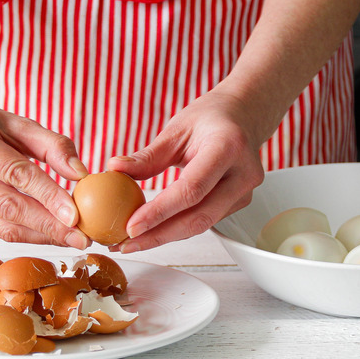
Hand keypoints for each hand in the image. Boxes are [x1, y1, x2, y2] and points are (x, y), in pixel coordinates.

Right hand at [0, 100, 90, 247]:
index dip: (46, 195)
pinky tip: (50, 236)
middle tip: (80, 237)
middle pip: (6, 205)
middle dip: (47, 225)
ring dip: (40, 236)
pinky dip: (26, 235)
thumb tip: (80, 174)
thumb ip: (53, 145)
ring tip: (71, 239)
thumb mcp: (21, 123)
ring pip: (0, 225)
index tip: (75, 215)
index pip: (14, 172)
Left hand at [107, 89, 265, 252]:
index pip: (192, 189)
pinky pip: (205, 220)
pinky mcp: (239, 203)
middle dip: (159, 235)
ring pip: (202, 224)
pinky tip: (153, 231)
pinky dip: (177, 228)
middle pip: (199, 216)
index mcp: (228, 147)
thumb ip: (149, 155)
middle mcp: (243, 173)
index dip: (160, 212)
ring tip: (132, 242)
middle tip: (126, 243)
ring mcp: (245, 192)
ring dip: (165, 236)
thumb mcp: (177, 128)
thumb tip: (114, 169)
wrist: (244, 115)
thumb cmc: (210, 118)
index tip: (131, 226)